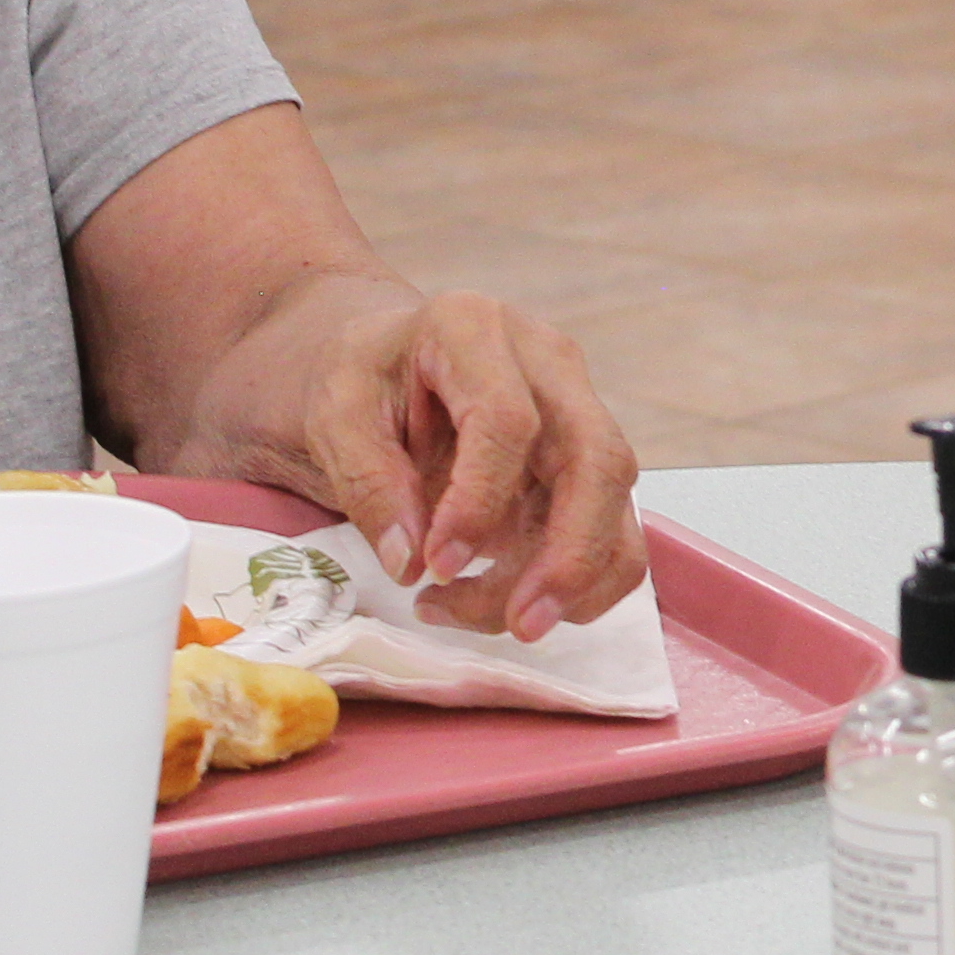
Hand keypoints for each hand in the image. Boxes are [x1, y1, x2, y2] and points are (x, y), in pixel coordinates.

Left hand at [278, 287, 643, 638]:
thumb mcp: (336, 417)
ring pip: (619, 503)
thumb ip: (368, 484)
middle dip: (569, 556)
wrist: (388, 366)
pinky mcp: (589, 460)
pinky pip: (617, 530)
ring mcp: (580, 411)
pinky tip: (515, 606)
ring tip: (504, 623)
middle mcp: (548, 363)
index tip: (435, 566)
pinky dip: (582, 585)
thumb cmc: (365, 383)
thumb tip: (412, 561)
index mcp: (475, 330)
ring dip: (578, 580)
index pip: (506, 421)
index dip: (478, 503)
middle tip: (523, 625)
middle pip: (598, 460)